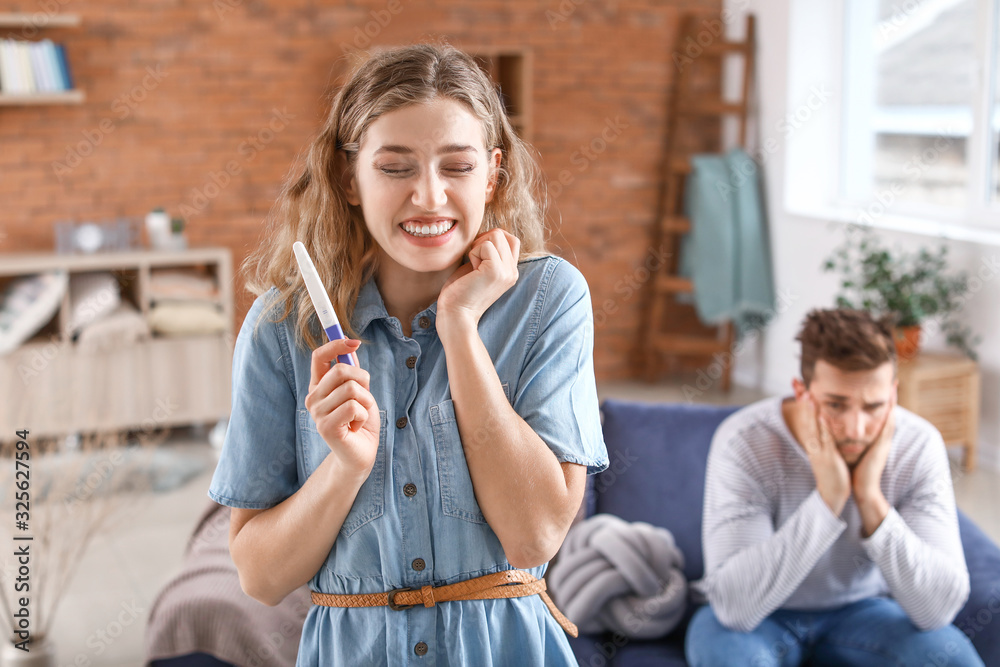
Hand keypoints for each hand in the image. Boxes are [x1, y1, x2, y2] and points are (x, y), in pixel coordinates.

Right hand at [304, 338, 379, 477]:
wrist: (361, 454)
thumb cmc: (360, 422)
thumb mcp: (360, 392)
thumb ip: (352, 373)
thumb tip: (351, 347)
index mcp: (318, 386)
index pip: (319, 356)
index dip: (336, 344)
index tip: (354, 342)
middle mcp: (313, 398)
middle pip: (340, 370)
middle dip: (363, 380)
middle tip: (365, 398)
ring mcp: (317, 413)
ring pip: (351, 389)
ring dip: (366, 401)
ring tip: (360, 416)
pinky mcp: (326, 427)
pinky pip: (353, 407)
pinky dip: (364, 415)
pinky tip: (357, 426)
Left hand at [436, 229, 519, 335]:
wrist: (456, 316)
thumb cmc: (459, 293)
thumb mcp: (478, 269)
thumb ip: (486, 254)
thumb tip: (485, 233)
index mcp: (510, 272)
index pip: (511, 239)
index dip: (490, 239)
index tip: (476, 255)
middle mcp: (513, 272)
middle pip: (502, 233)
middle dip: (482, 240)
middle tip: (472, 261)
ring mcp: (507, 271)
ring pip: (495, 235)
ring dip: (477, 247)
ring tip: (473, 267)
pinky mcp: (496, 271)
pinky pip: (485, 245)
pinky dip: (472, 254)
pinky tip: (471, 272)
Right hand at [793, 392, 850, 515]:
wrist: (832, 494)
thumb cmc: (831, 472)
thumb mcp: (824, 452)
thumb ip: (823, 437)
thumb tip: (823, 424)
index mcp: (812, 441)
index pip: (804, 417)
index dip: (800, 401)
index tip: (797, 384)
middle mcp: (812, 443)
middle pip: (805, 418)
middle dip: (801, 401)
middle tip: (797, 383)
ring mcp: (819, 450)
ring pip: (813, 427)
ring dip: (809, 410)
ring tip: (807, 394)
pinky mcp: (829, 458)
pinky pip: (825, 440)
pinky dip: (823, 427)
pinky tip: (822, 415)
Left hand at [852, 390, 896, 503]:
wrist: (861, 487)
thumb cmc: (857, 468)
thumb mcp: (857, 449)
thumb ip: (856, 438)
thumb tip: (848, 427)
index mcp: (875, 437)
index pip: (880, 414)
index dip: (883, 400)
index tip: (884, 386)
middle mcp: (881, 438)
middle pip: (888, 413)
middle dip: (891, 397)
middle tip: (894, 380)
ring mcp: (883, 442)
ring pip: (889, 418)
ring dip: (892, 403)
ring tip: (894, 387)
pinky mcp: (881, 449)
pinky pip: (886, 430)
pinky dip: (889, 418)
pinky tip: (890, 407)